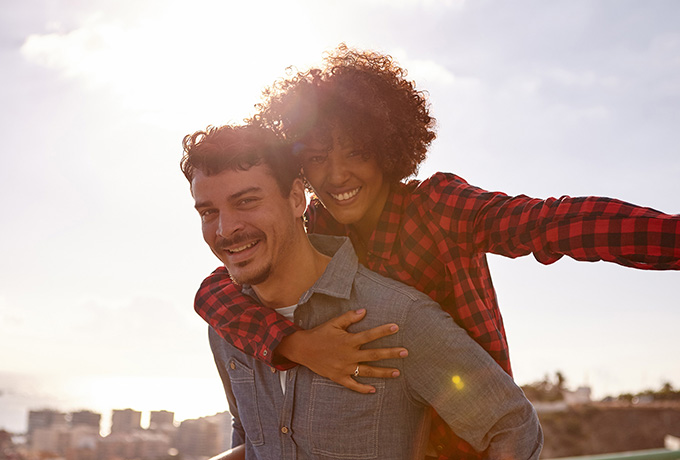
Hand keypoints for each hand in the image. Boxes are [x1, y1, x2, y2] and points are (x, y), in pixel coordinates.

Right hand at [276, 309, 407, 393]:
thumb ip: (349, 317)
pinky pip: (353, 385)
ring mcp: (344, 368)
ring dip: (383, 372)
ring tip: (398, 373)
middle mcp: (349, 355)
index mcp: (348, 340)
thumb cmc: (319, 334)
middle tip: (405, 352)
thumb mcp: (333, 323)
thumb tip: (364, 311)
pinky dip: (363, 388)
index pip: (369, 335)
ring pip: (367, 371)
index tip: (396, 327)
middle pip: (374, 355)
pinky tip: (374, 390)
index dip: (383, 331)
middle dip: (391, 354)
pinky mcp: (338, 377)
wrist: (302, 349)